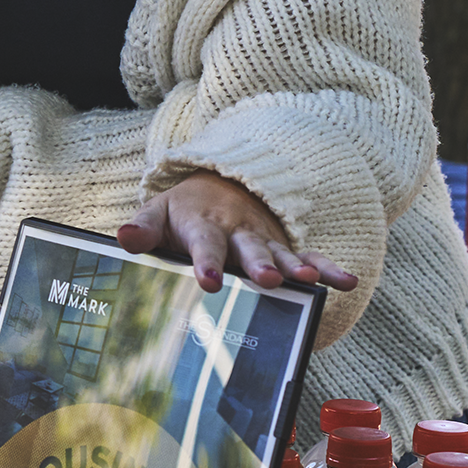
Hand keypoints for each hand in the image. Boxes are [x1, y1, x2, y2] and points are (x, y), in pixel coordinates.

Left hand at [118, 172, 360, 296]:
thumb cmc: (182, 211)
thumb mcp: (157, 213)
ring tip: (308, 280)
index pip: (203, 244)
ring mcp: (262, 240)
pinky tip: (345, 282)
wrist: (218, 185)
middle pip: (249, 249)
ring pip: (281, 254)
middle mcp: (236, 232)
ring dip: (295, 267)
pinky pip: (308, 257)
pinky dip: (327, 268)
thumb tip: (123, 237)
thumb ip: (143, 228)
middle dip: (258, 265)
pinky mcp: (282, 247)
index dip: (206, 262)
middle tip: (267, 280)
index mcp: (202, 225)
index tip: (208, 281)